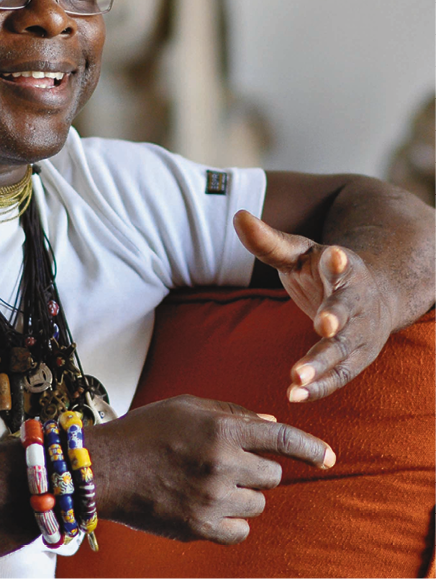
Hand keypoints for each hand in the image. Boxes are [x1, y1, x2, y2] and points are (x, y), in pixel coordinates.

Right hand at [87, 395, 334, 544]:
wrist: (105, 467)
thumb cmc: (145, 430)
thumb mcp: (186, 407)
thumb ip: (230, 414)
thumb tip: (271, 425)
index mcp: (221, 428)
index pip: (283, 438)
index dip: (311, 448)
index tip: (329, 457)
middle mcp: (222, 463)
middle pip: (272, 475)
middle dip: (256, 469)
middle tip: (224, 463)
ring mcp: (213, 499)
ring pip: (257, 504)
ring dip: (242, 494)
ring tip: (206, 483)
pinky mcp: (201, 528)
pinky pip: (240, 531)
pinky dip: (230, 521)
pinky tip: (205, 506)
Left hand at [234, 210, 394, 401]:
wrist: (374, 295)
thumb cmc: (324, 270)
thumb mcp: (299, 252)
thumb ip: (269, 241)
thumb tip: (237, 215)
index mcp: (343, 267)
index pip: (342, 262)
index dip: (339, 260)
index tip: (336, 254)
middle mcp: (357, 300)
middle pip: (348, 310)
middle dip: (336, 318)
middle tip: (323, 326)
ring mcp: (360, 332)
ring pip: (344, 349)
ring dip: (322, 364)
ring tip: (297, 378)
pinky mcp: (356, 358)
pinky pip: (339, 376)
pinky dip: (320, 387)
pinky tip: (295, 396)